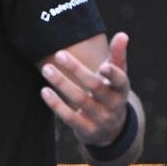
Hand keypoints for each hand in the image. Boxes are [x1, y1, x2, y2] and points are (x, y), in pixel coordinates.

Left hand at [40, 32, 131, 146]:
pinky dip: (56, 104)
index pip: (121, 81)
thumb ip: (118, 56)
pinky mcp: (87, 130)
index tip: (103, 65)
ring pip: (80, 100)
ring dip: (62, 83)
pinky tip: (44, 91)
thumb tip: (122, 34)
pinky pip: (70, 117)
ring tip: (46, 68)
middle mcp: (113, 105)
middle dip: (77, 70)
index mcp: (121, 90)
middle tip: (58, 53)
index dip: (113, 75)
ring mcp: (101, 119)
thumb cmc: (111, 94)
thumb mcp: (117, 78)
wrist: (111, 130)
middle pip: (95, 87)